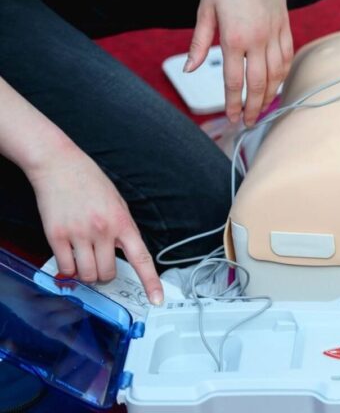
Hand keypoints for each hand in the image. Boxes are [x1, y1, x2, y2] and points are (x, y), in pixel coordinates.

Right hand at [25, 144, 162, 304]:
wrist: (60, 165)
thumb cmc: (90, 182)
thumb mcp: (118, 204)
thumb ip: (123, 229)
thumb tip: (126, 252)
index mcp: (123, 222)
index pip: (142, 259)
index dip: (151, 282)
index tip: (157, 299)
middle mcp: (103, 230)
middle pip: (108, 274)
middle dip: (105, 275)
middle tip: (100, 264)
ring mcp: (79, 234)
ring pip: (87, 275)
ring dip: (86, 275)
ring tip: (84, 260)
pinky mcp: (56, 235)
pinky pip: (65, 267)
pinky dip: (67, 270)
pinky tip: (69, 258)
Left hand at [186, 0, 292, 125]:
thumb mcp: (205, 9)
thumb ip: (200, 43)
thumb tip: (191, 69)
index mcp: (235, 37)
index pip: (235, 81)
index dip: (232, 103)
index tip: (231, 117)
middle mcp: (259, 38)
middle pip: (259, 83)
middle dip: (254, 106)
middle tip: (249, 122)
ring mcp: (275, 31)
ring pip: (278, 73)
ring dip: (271, 94)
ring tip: (264, 108)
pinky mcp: (285, 23)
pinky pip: (288, 56)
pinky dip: (284, 73)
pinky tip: (278, 82)